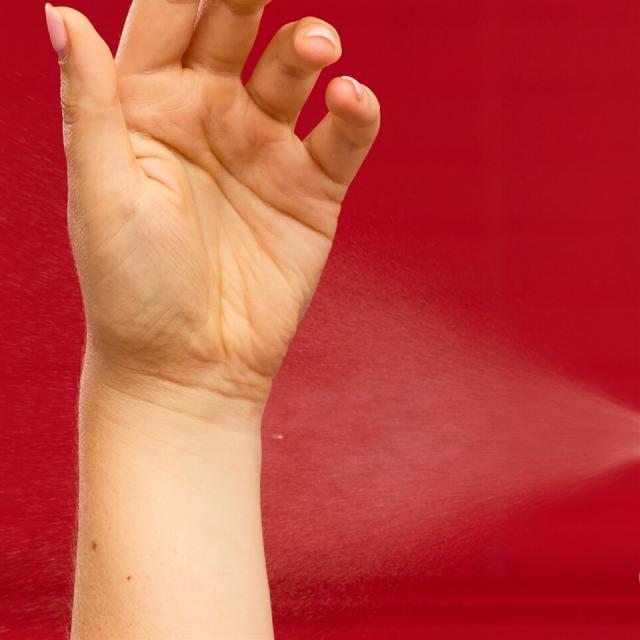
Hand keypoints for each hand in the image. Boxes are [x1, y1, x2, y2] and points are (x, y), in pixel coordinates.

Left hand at [48, 1, 380, 403]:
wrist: (190, 367)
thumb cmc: (133, 289)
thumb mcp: (102, 195)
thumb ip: (90, 104)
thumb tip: (59, 11)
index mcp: (148, 110)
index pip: (167, 18)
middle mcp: (209, 119)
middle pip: (235, 27)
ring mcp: (264, 152)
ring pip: (294, 72)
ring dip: (309, 47)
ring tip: (318, 48)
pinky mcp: (311, 191)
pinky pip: (342, 136)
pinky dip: (354, 111)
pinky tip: (350, 99)